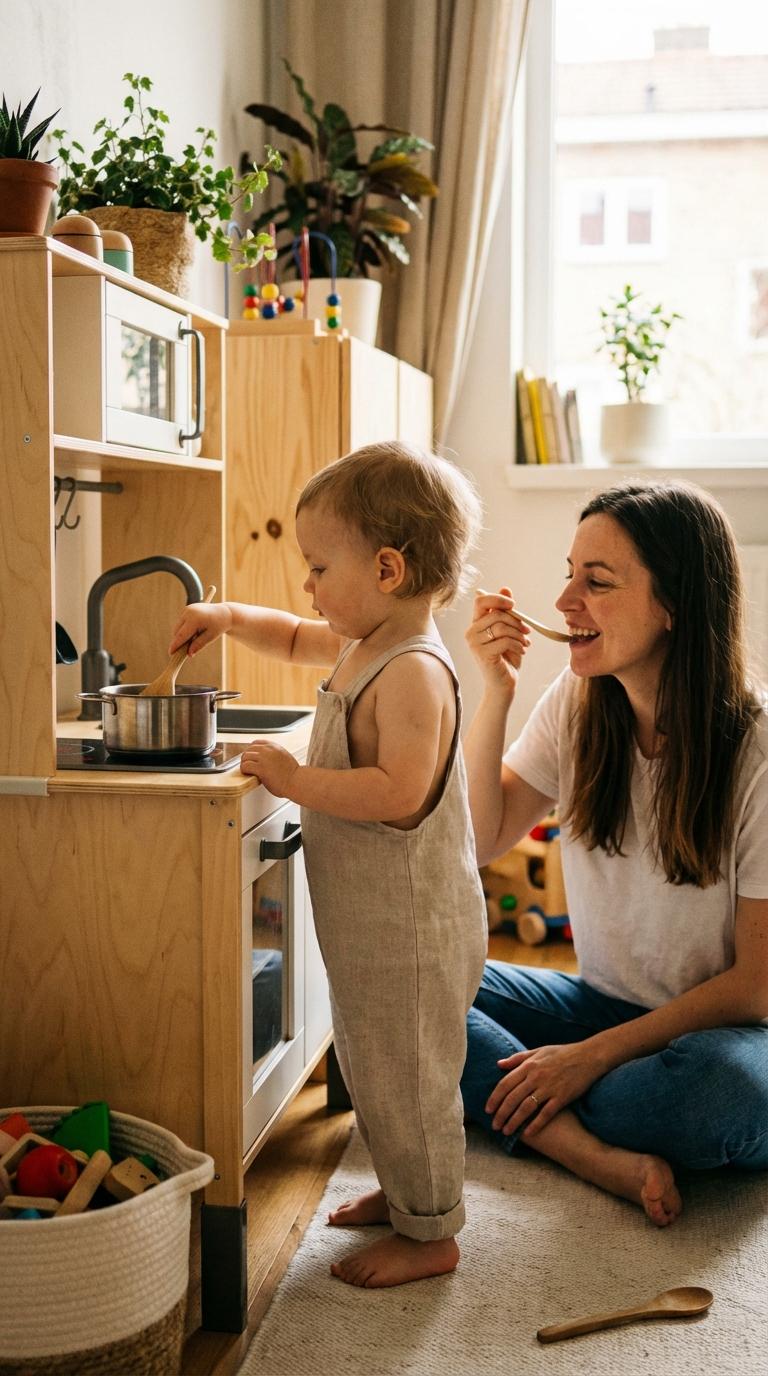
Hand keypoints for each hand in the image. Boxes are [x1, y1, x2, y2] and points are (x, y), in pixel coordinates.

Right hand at [168, 601, 232, 656]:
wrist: (225, 613)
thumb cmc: (219, 626)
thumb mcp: (211, 637)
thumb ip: (199, 645)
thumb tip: (189, 654)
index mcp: (195, 619)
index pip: (181, 635)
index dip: (175, 645)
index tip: (170, 653)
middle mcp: (188, 612)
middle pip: (177, 631)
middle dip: (179, 641)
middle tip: (187, 649)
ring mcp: (187, 609)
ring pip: (178, 627)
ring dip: (182, 635)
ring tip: (195, 637)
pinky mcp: (187, 609)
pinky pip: (181, 623)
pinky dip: (184, 629)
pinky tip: (195, 631)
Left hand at [240, 739, 299, 795]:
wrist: (297, 781)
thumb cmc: (293, 774)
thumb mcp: (284, 757)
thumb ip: (274, 754)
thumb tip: (265, 759)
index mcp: (274, 746)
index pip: (256, 743)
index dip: (251, 751)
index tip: (251, 758)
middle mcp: (268, 750)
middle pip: (249, 749)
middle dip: (246, 758)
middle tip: (248, 766)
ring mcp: (264, 759)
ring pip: (245, 757)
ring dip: (244, 764)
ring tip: (247, 771)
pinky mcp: (261, 769)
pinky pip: (245, 766)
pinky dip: (244, 770)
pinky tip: (248, 774)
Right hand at [465, 587, 529, 694]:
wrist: (504, 683)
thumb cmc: (506, 657)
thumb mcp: (509, 631)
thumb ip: (506, 612)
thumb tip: (505, 588)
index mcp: (476, 623)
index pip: (481, 601)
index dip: (498, 599)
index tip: (513, 605)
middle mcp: (471, 632)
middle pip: (495, 613)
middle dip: (516, 620)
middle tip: (527, 631)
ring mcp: (474, 643)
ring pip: (501, 626)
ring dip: (519, 634)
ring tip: (525, 643)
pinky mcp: (482, 654)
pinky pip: (504, 640)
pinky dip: (518, 645)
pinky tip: (523, 651)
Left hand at [485, 1042, 604, 1138]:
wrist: (589, 1056)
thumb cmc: (563, 1053)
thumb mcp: (539, 1051)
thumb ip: (518, 1058)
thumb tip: (499, 1064)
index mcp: (529, 1065)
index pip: (505, 1084)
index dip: (495, 1098)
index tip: (488, 1110)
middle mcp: (536, 1077)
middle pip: (513, 1098)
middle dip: (501, 1114)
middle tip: (494, 1126)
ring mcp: (549, 1087)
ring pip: (526, 1108)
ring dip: (514, 1121)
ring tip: (506, 1131)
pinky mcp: (562, 1097)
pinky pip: (546, 1114)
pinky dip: (536, 1125)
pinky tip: (528, 1134)